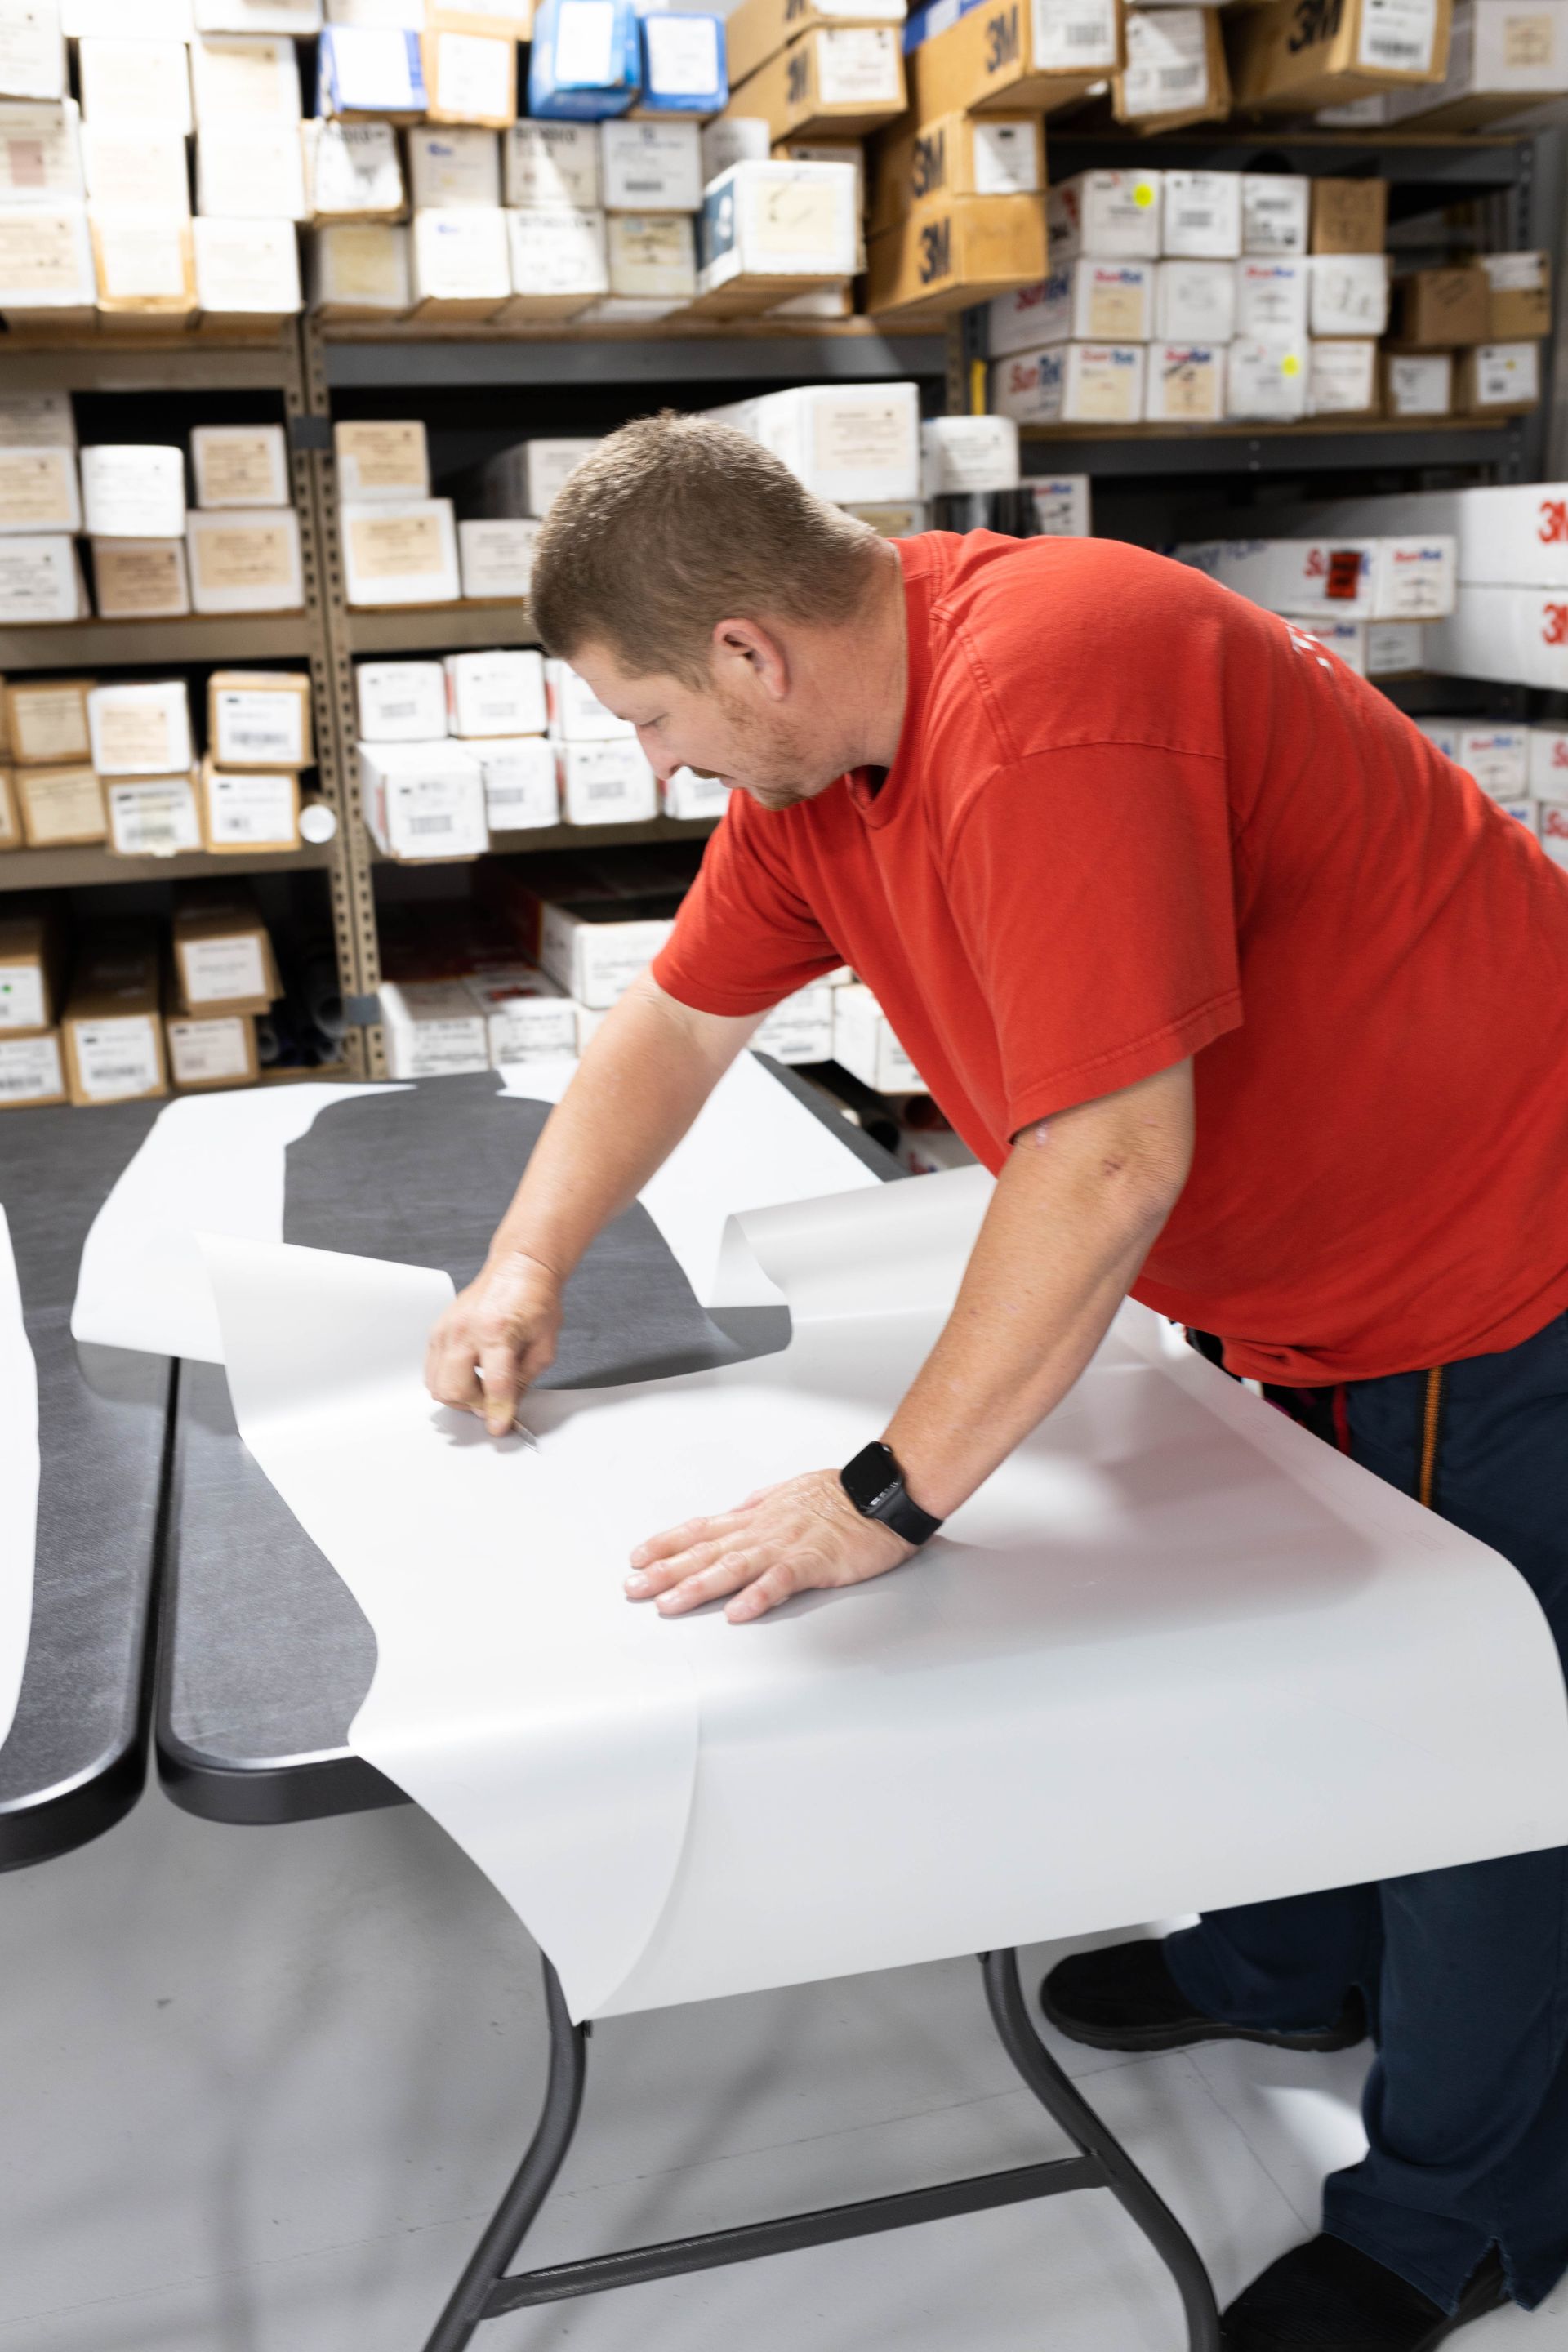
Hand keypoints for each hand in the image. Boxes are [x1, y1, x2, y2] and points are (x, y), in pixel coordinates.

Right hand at [424, 1250, 562, 1436]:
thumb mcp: (544, 1345)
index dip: (497, 1412)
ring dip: (459, 1394)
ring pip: (437, 1383)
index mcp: (497, 1331)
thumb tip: (506, 1407)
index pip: (494, 1385)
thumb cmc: (536, 1300)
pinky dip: (449, 1379)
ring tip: (481, 1386)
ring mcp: (447, 1329)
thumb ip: (524, 1380)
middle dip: (474, 1405)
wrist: (520, 1269)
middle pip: (454, 1388)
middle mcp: (466, 1329)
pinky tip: (470, 1373)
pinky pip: (433, 1369)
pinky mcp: (438, 1330)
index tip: (498, 1426)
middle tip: (493, 1401)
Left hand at [625, 1468, 914, 1623]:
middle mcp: (764, 1530)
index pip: (702, 1529)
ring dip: (698, 1586)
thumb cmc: (844, 1495)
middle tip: (633, 1588)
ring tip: (669, 1603)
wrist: (884, 1493)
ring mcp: (787, 1545)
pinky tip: (737, 1613)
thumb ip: (761, 1503)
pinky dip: (758, 1596)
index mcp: (758, 1517)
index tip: (637, 1558)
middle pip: (706, 1551)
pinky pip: (782, 1580)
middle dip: (666, 1570)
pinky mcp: (815, 1561)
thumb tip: (737, 1507)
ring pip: (733, 1566)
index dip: (667, 1543)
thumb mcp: (792, 1492)